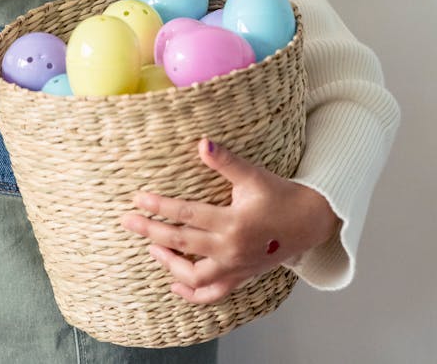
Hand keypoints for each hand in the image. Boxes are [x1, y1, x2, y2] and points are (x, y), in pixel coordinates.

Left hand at [121, 138, 340, 304]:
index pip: (186, 214)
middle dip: (151, 232)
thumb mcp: (253, 175)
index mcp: (233, 222)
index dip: (159, 207)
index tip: (137, 199)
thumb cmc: (278, 195)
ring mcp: (236, 268)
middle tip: (128, 221)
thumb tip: (202, 142)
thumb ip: (226, 161)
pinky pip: (214, 294)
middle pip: (182, 243)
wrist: (308, 222)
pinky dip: (193, 294)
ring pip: (194, 276)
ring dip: (169, 264)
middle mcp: (231, 249)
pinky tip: (175, 285)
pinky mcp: (241, 277)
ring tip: (151, 248)